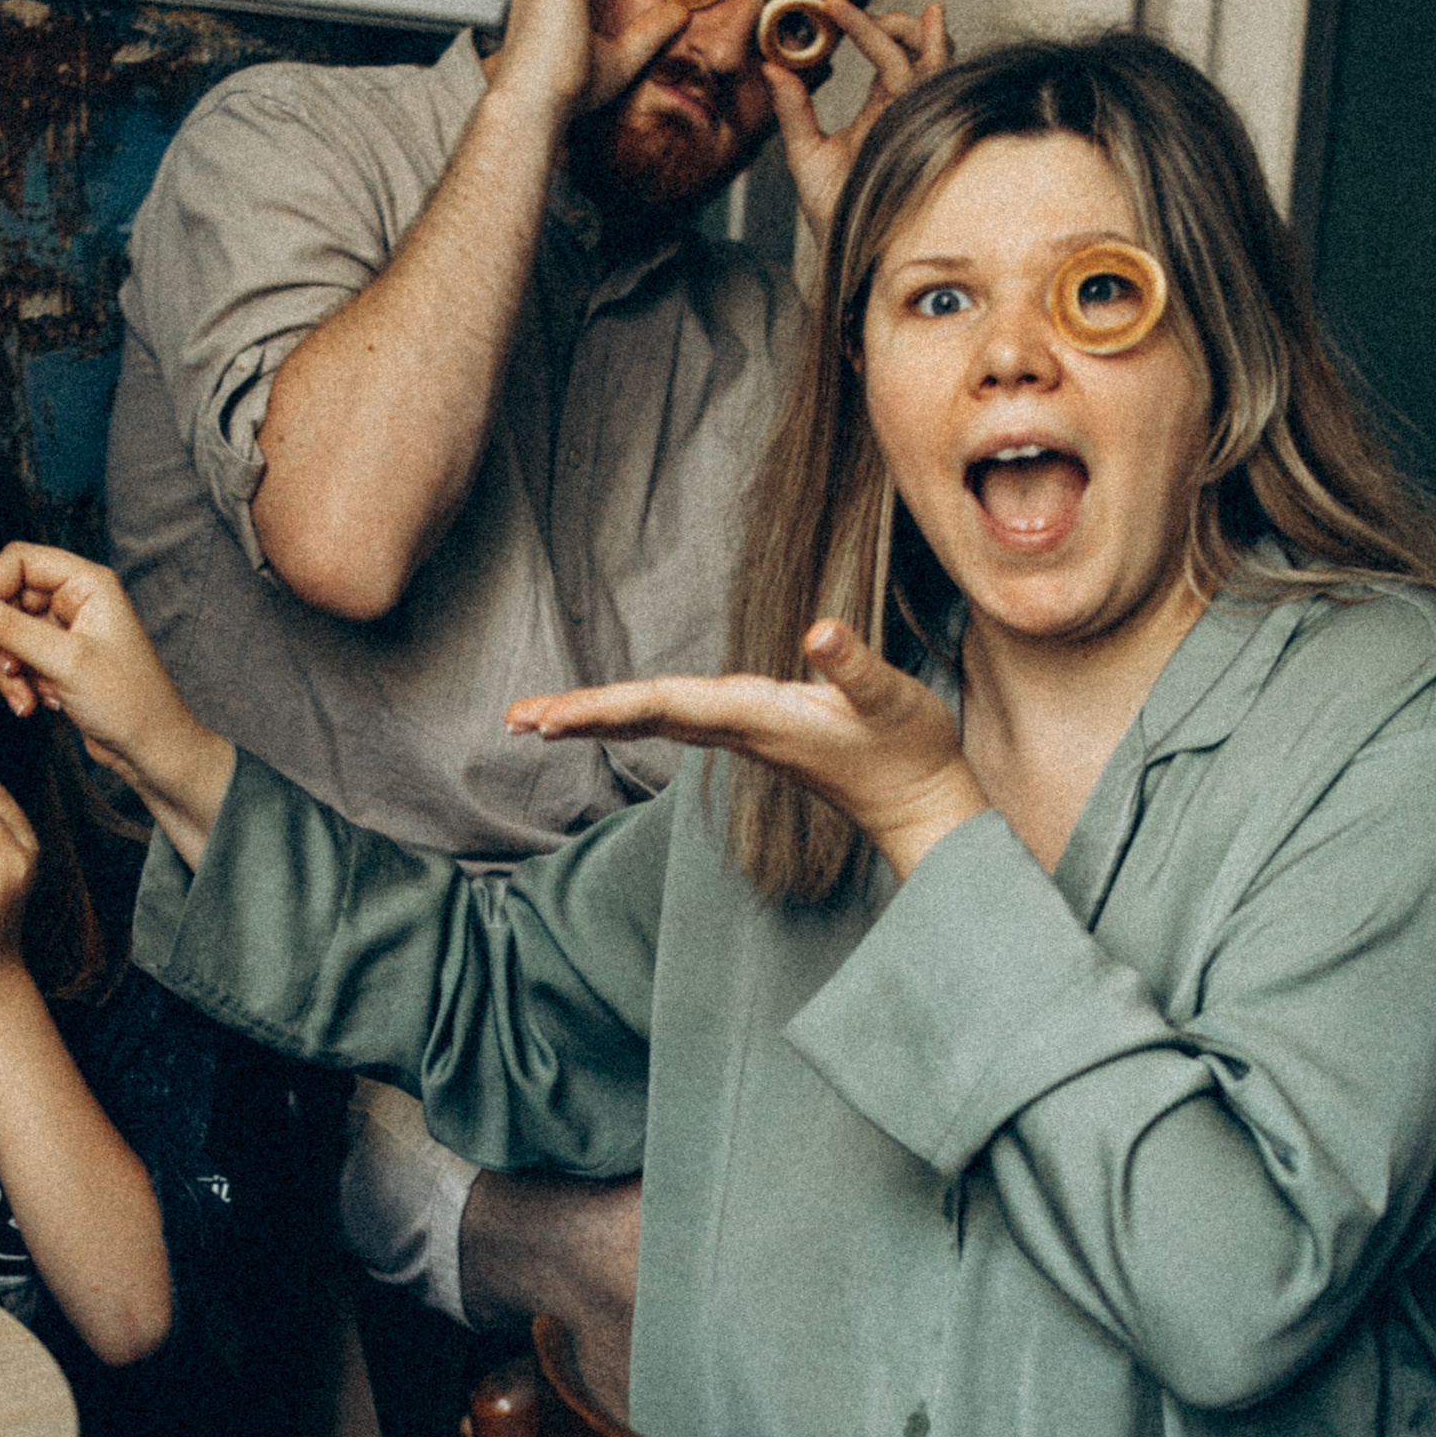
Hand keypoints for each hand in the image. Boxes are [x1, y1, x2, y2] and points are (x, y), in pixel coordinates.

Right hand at [0, 543, 235, 860]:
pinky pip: (21, 659)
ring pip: (10, 634)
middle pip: (9, 598)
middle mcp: (77, 600)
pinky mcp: (60, 660)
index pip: (19, 560)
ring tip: (27, 698)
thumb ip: (9, 628)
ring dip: (10, 669)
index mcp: (88, 583)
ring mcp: (68, 631)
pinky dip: (22, 682)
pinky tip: (40, 704)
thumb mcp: (64, 661)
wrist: (152, 750)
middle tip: (9, 669)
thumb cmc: (128, 702)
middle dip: (2, 640)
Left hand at [509, 621, 986, 882]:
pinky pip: (675, 721)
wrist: (923, 806)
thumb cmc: (910, 750)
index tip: (545, 719)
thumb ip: (854, 667)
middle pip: (641, 718)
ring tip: (536, 719)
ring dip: (595, 718)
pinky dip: (632, 716)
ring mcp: (744, 734)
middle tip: (511, 720)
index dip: (603, 707)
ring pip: (653, 721)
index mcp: (758, 716)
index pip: (664, 705)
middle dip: (576, 717)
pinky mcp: (756, 734)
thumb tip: (819, 630)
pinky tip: (608, 717)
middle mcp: (740, 728)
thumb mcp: (890, 698)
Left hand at [763, 0, 955, 244]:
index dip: (865, 26)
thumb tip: (771, 65)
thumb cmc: (836, 213)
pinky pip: (936, 84)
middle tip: (854, 10)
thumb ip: (793, 110)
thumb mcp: (806, 154)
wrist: (852, 252)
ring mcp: (922, 119)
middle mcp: (907, 110)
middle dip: (896, 22)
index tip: (831, 1)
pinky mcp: (930, 128)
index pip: (884, 56)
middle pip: (916, 50)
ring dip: (911, 30)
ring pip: (933, 59)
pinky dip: (934, 53)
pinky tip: (931, 26)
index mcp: (881, 110)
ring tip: (887, 15)